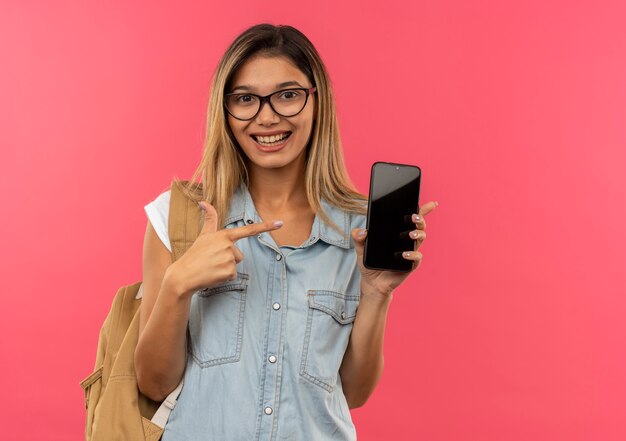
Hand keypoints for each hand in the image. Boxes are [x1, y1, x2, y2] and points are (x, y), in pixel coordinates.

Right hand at [165, 202, 282, 296]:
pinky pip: (233, 275)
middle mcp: (228, 245)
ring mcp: (229, 259)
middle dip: (228, 259)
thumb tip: (203, 201)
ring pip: (236, 265)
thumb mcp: (203, 235)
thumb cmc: (194, 255)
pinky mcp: (229, 272)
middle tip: (212, 261)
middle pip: (239, 254)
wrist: (183, 275)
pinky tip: (213, 275)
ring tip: (211, 267)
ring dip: (225, 268)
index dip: (266, 226)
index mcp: (224, 235)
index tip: (280, 223)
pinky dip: (224, 277)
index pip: (248, 230)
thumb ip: (209, 219)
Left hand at [352, 201, 437, 298]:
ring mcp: (410, 251)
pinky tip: (404, 254)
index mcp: (397, 232)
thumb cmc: (370, 263)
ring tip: (409, 234)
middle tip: (413, 216)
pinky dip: (412, 254)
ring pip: (420, 238)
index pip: (412, 219)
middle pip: (419, 225)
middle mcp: (407, 240)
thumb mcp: (360, 249)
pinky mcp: (410, 264)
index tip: (431, 202)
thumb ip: (358, 239)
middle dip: (419, 218)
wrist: (372, 283)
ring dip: (417, 234)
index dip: (423, 209)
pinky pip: (416, 257)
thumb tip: (361, 231)